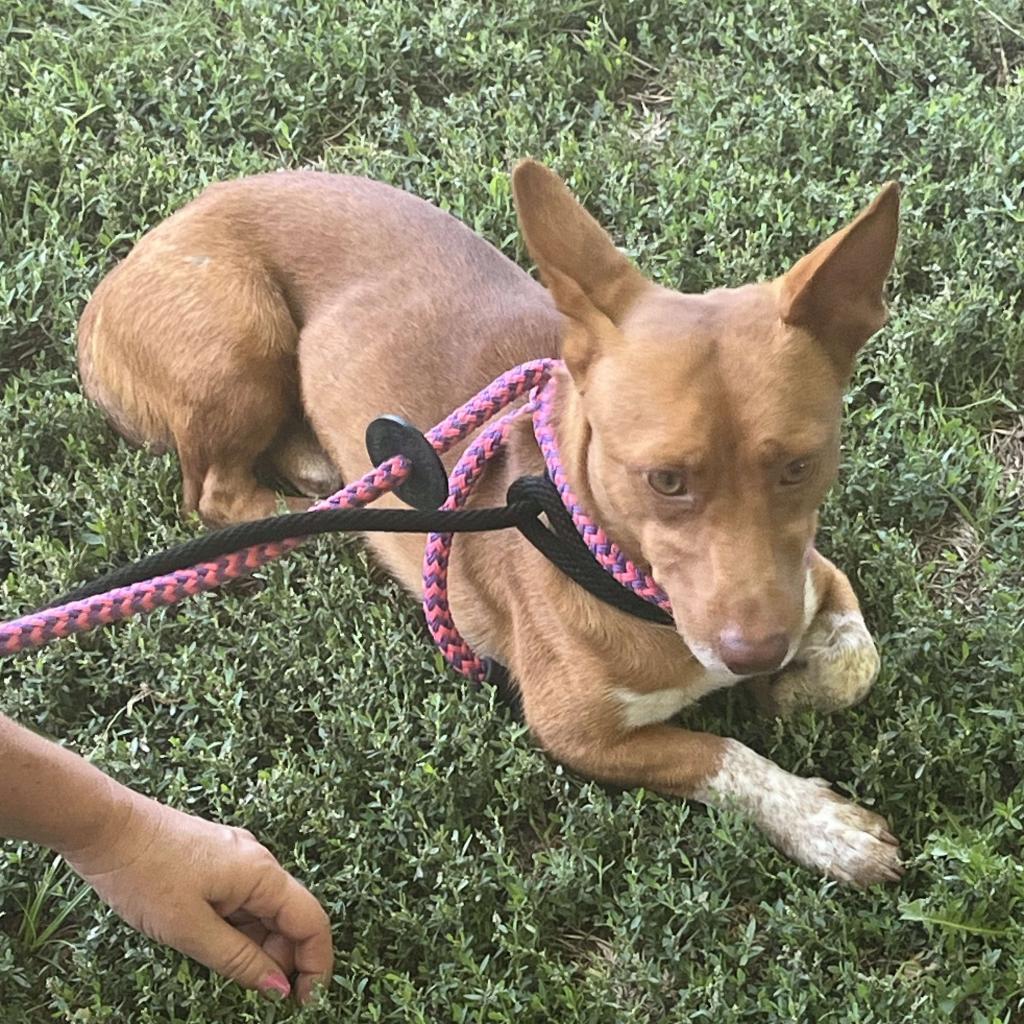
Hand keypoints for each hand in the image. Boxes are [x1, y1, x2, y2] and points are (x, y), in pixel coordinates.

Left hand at [61, 788, 331, 1002]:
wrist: (107, 828)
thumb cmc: (146, 876)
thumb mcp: (189, 928)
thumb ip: (237, 958)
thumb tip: (280, 987)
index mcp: (261, 874)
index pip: (311, 921)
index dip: (317, 963)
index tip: (305, 1003)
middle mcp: (258, 863)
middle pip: (289, 916)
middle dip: (283, 958)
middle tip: (261, 998)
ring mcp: (237, 860)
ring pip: (262, 911)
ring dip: (257, 946)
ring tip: (230, 975)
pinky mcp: (215, 862)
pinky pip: (240, 901)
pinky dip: (237, 930)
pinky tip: (214, 947)